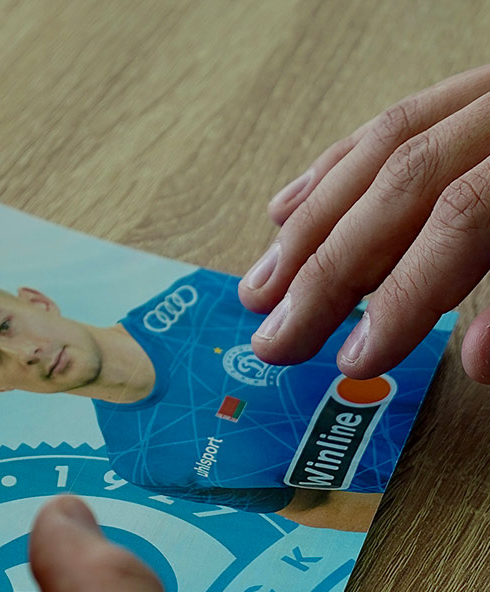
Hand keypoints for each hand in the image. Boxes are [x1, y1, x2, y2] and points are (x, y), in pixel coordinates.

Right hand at [238, 65, 489, 382]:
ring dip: (313, 223)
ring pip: (385, 144)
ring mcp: (486, 95)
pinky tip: (288, 210)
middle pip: (402, 181)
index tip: (355, 358)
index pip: (462, 217)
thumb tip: (473, 358)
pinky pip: (393, 119)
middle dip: (330, 268)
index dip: (404, 292)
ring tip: (263, 287)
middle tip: (280, 337)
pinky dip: (334, 170)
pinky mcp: (472, 91)